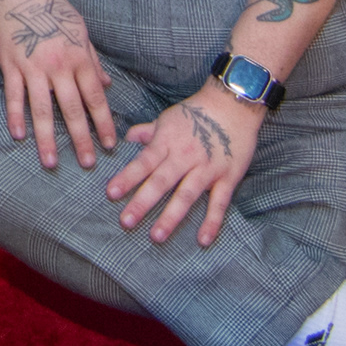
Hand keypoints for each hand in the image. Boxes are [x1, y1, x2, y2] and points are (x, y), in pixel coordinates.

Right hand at [0, 0, 116, 170]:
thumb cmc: (54, 10)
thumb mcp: (82, 32)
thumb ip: (93, 62)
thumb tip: (107, 86)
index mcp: (79, 58)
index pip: (95, 98)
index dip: (103, 123)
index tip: (109, 145)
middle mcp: (59, 66)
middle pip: (71, 109)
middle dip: (81, 139)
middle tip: (87, 163)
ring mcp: (33, 68)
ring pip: (42, 110)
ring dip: (47, 138)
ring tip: (51, 162)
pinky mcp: (11, 66)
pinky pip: (14, 96)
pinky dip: (15, 116)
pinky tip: (19, 136)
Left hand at [109, 81, 262, 247]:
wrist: (234, 104)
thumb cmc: (198, 112)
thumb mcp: (169, 118)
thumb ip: (148, 131)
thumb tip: (127, 137)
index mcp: (167, 142)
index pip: (144, 162)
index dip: (128, 177)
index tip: (111, 193)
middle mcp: (185, 156)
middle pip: (161, 182)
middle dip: (142, 202)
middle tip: (126, 222)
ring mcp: (207, 168)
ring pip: (186, 195)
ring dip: (171, 216)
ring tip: (156, 236)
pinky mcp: (227, 177)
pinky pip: (219, 203)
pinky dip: (212, 221)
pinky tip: (203, 240)